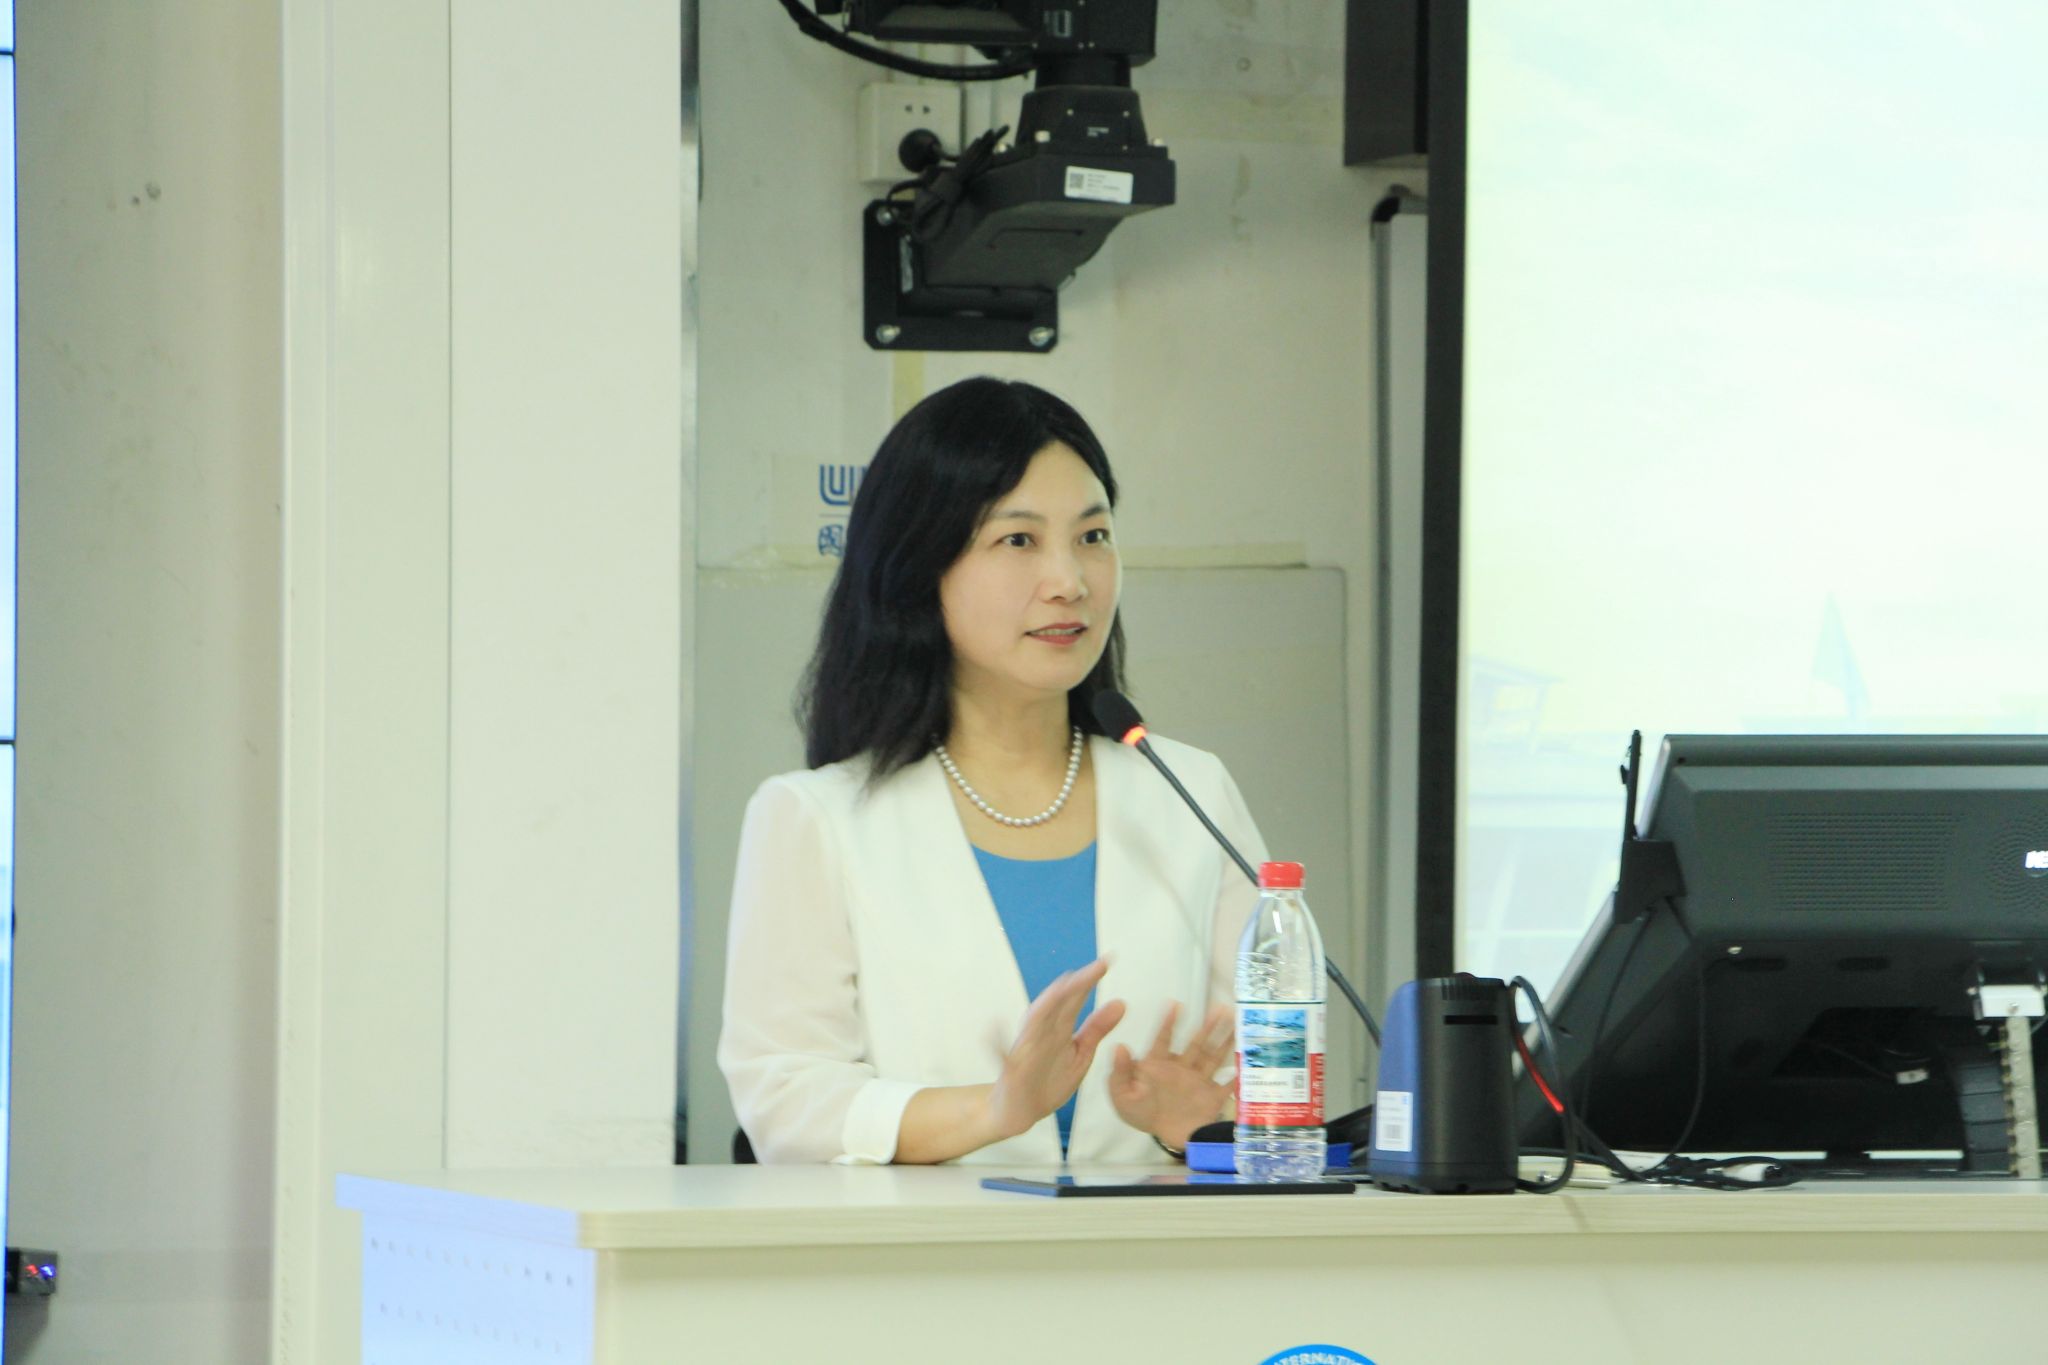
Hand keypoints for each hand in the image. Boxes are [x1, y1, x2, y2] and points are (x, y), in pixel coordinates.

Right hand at [984, 958, 1127, 1142]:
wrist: (1021, 1111)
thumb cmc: (1049, 1079)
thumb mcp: (1080, 1054)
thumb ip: (1097, 1029)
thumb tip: (1121, 1003)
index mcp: (1059, 1030)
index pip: (1074, 1000)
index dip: (1089, 981)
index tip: (1106, 962)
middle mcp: (1042, 1035)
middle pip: (1056, 1006)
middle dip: (1073, 987)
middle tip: (1093, 969)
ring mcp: (1025, 1052)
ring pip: (1033, 1025)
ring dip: (1044, 1007)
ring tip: (1059, 989)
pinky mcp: (1012, 1073)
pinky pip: (1003, 1057)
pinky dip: (996, 1043)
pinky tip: (994, 1029)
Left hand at [1108, 1002, 1235, 1150]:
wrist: (1166, 1138)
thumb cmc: (1142, 1113)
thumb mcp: (1122, 1095)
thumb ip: (1120, 1072)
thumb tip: (1118, 1047)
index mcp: (1160, 1065)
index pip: (1164, 1039)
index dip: (1169, 1022)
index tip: (1174, 1004)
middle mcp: (1182, 1068)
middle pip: (1196, 1043)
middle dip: (1208, 1026)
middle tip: (1220, 1008)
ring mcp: (1199, 1080)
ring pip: (1214, 1056)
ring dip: (1225, 1040)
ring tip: (1237, 1023)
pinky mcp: (1213, 1096)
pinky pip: (1229, 1084)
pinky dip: (1240, 1075)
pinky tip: (1251, 1061)